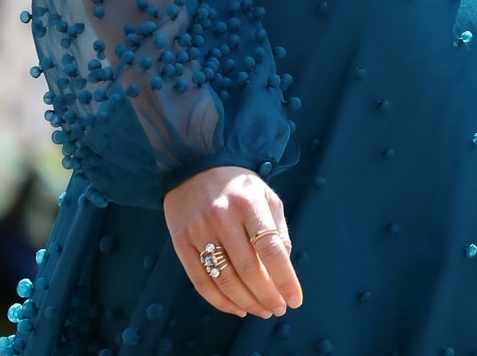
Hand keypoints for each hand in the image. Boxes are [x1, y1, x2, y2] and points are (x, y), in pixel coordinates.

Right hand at [163, 165, 302, 318]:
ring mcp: (199, 230)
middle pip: (249, 270)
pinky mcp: (181, 242)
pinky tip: (237, 308)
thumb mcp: (265, 196)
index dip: (285, 280)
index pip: (271, 250)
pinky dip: (222, 302)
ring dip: (247, 303)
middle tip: (278, 309)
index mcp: (248, 202)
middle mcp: (223, 216)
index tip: (295, 301)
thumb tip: (284, 268)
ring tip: (262, 311)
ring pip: (226, 281)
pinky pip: (202, 282)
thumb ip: (277, 230)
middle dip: (267, 296)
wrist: (195, 165)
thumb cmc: (238, 186)